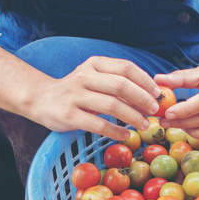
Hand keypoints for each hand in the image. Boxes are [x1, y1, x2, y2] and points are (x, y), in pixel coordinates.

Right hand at [30, 56, 162, 140]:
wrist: (41, 99)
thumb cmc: (76, 90)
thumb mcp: (94, 78)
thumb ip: (117, 82)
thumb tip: (150, 93)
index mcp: (94, 64)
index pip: (125, 67)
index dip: (145, 81)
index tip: (157, 93)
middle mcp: (84, 76)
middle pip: (121, 85)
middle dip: (142, 99)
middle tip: (154, 110)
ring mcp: (75, 96)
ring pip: (111, 105)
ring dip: (133, 117)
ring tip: (144, 125)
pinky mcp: (69, 115)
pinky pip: (98, 125)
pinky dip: (116, 131)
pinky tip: (125, 135)